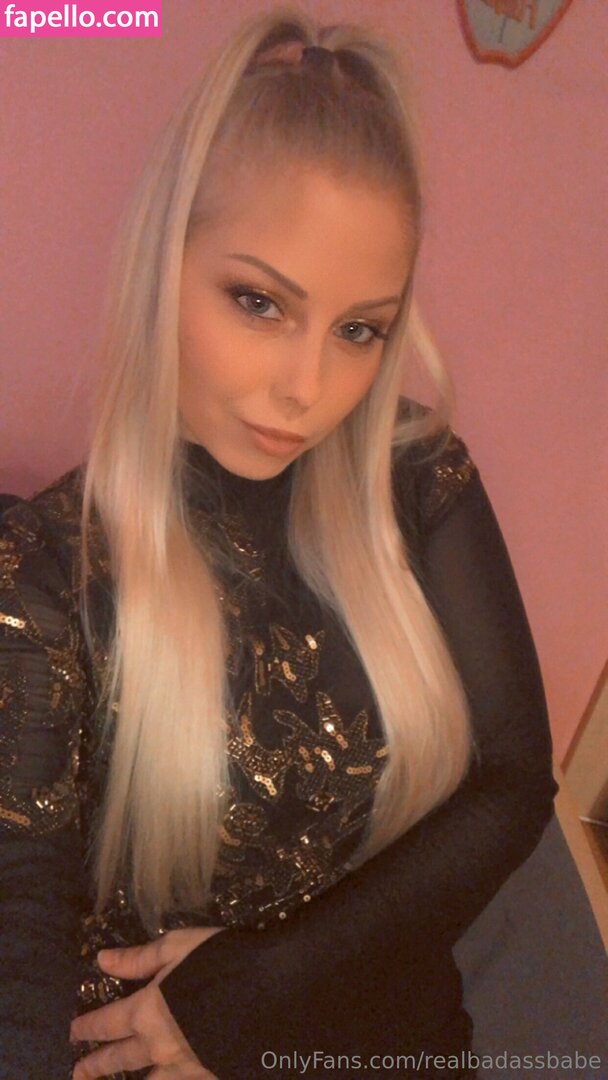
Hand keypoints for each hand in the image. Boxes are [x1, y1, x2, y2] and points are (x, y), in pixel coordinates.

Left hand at [70, 926, 224, 1078]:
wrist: (269, 997)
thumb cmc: (221, 962)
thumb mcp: (178, 947)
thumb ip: (139, 958)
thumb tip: (102, 961)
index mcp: (147, 1011)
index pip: (107, 1022)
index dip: (88, 1027)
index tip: (74, 1032)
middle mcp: (158, 1046)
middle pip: (120, 1059)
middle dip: (96, 1064)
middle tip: (78, 1072)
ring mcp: (183, 1068)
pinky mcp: (206, 1077)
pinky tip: (166, 1078)